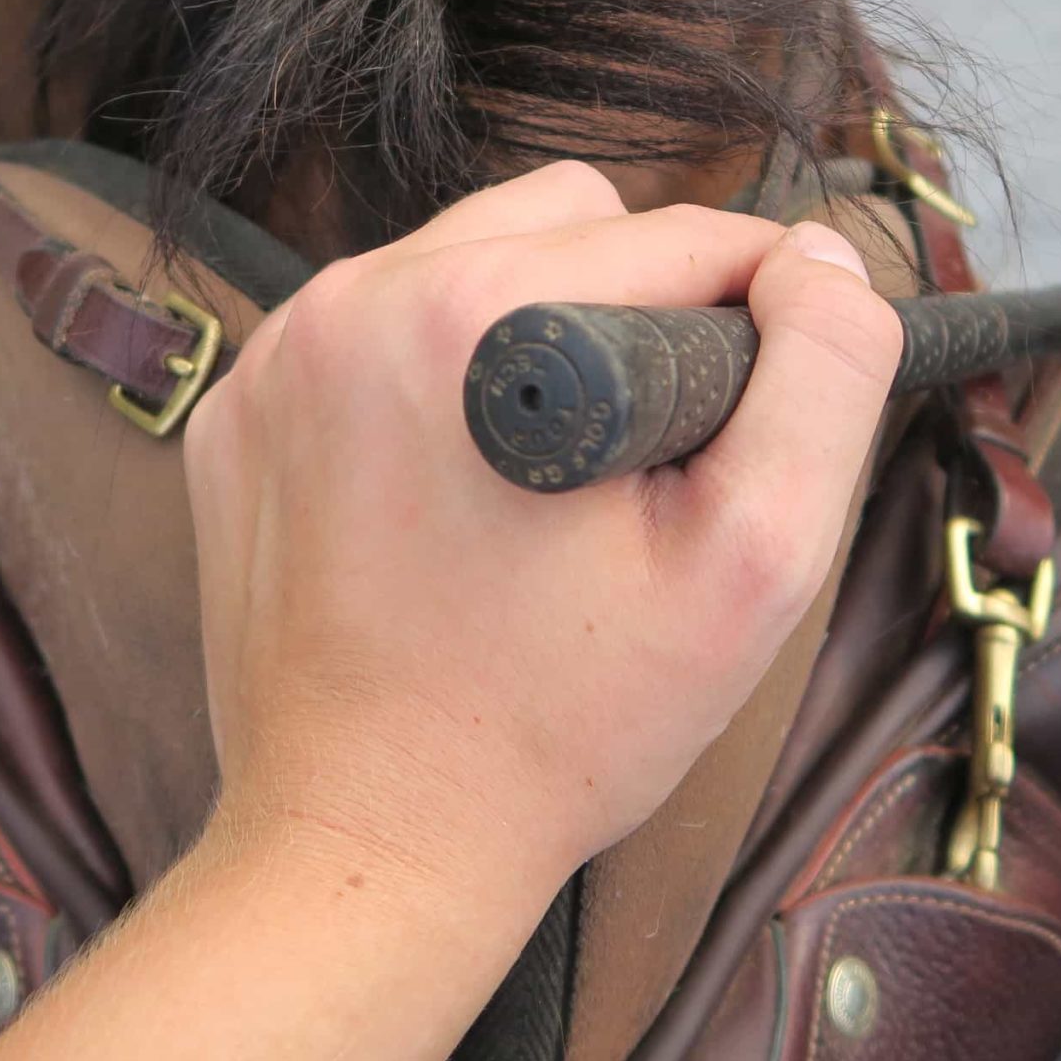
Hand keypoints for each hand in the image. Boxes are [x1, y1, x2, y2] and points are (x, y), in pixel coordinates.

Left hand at [182, 162, 901, 913]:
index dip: (757, 317)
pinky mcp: (239, 408)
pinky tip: (451, 495)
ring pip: (464, 257)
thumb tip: (818, 257)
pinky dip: (429, 381)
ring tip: (543, 477)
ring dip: (529, 331)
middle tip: (634, 465)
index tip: (749, 419)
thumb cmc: (560, 724)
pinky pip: (374, 330)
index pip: (684, 236)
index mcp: (473, 315)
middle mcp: (353, 303)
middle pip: (568, 220)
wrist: (368, 841)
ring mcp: (278, 355)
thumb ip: (822, 382)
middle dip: (634, 312)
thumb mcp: (752, 563)